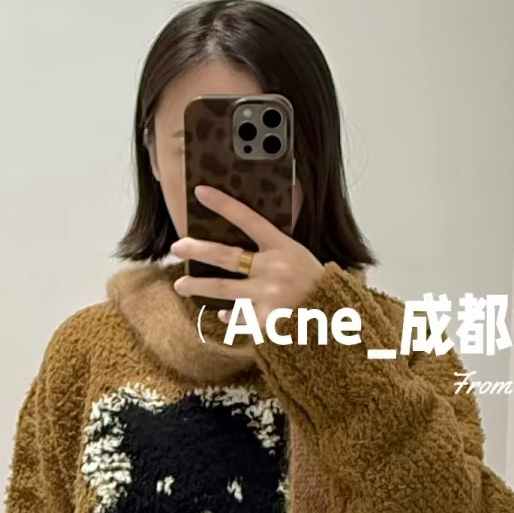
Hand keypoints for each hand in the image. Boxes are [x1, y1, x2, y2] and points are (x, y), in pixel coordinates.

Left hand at [170, 186, 324, 328]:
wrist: (336, 319)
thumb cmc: (319, 286)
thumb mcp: (303, 256)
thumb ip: (278, 246)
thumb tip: (257, 228)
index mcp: (283, 248)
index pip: (248, 219)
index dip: (224, 204)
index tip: (201, 192)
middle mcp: (272, 269)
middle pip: (225, 256)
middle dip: (197, 249)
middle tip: (177, 246)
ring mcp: (267, 296)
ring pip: (222, 289)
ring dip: (198, 286)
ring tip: (181, 285)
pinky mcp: (265, 321)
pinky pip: (238, 318)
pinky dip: (230, 317)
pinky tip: (222, 317)